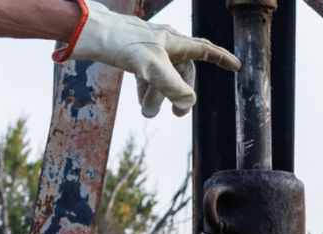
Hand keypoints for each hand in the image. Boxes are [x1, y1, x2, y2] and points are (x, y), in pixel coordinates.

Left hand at [66, 2, 239, 117]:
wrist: (86, 30)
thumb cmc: (120, 44)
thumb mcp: (150, 68)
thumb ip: (173, 86)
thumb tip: (188, 102)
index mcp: (174, 42)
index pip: (205, 50)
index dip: (222, 59)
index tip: (236, 67)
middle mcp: (163, 42)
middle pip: (183, 69)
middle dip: (181, 93)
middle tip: (178, 114)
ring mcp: (146, 46)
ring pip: (163, 74)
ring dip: (159, 95)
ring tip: (149, 113)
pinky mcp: (131, 50)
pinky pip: (147, 72)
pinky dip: (147, 88)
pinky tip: (141, 102)